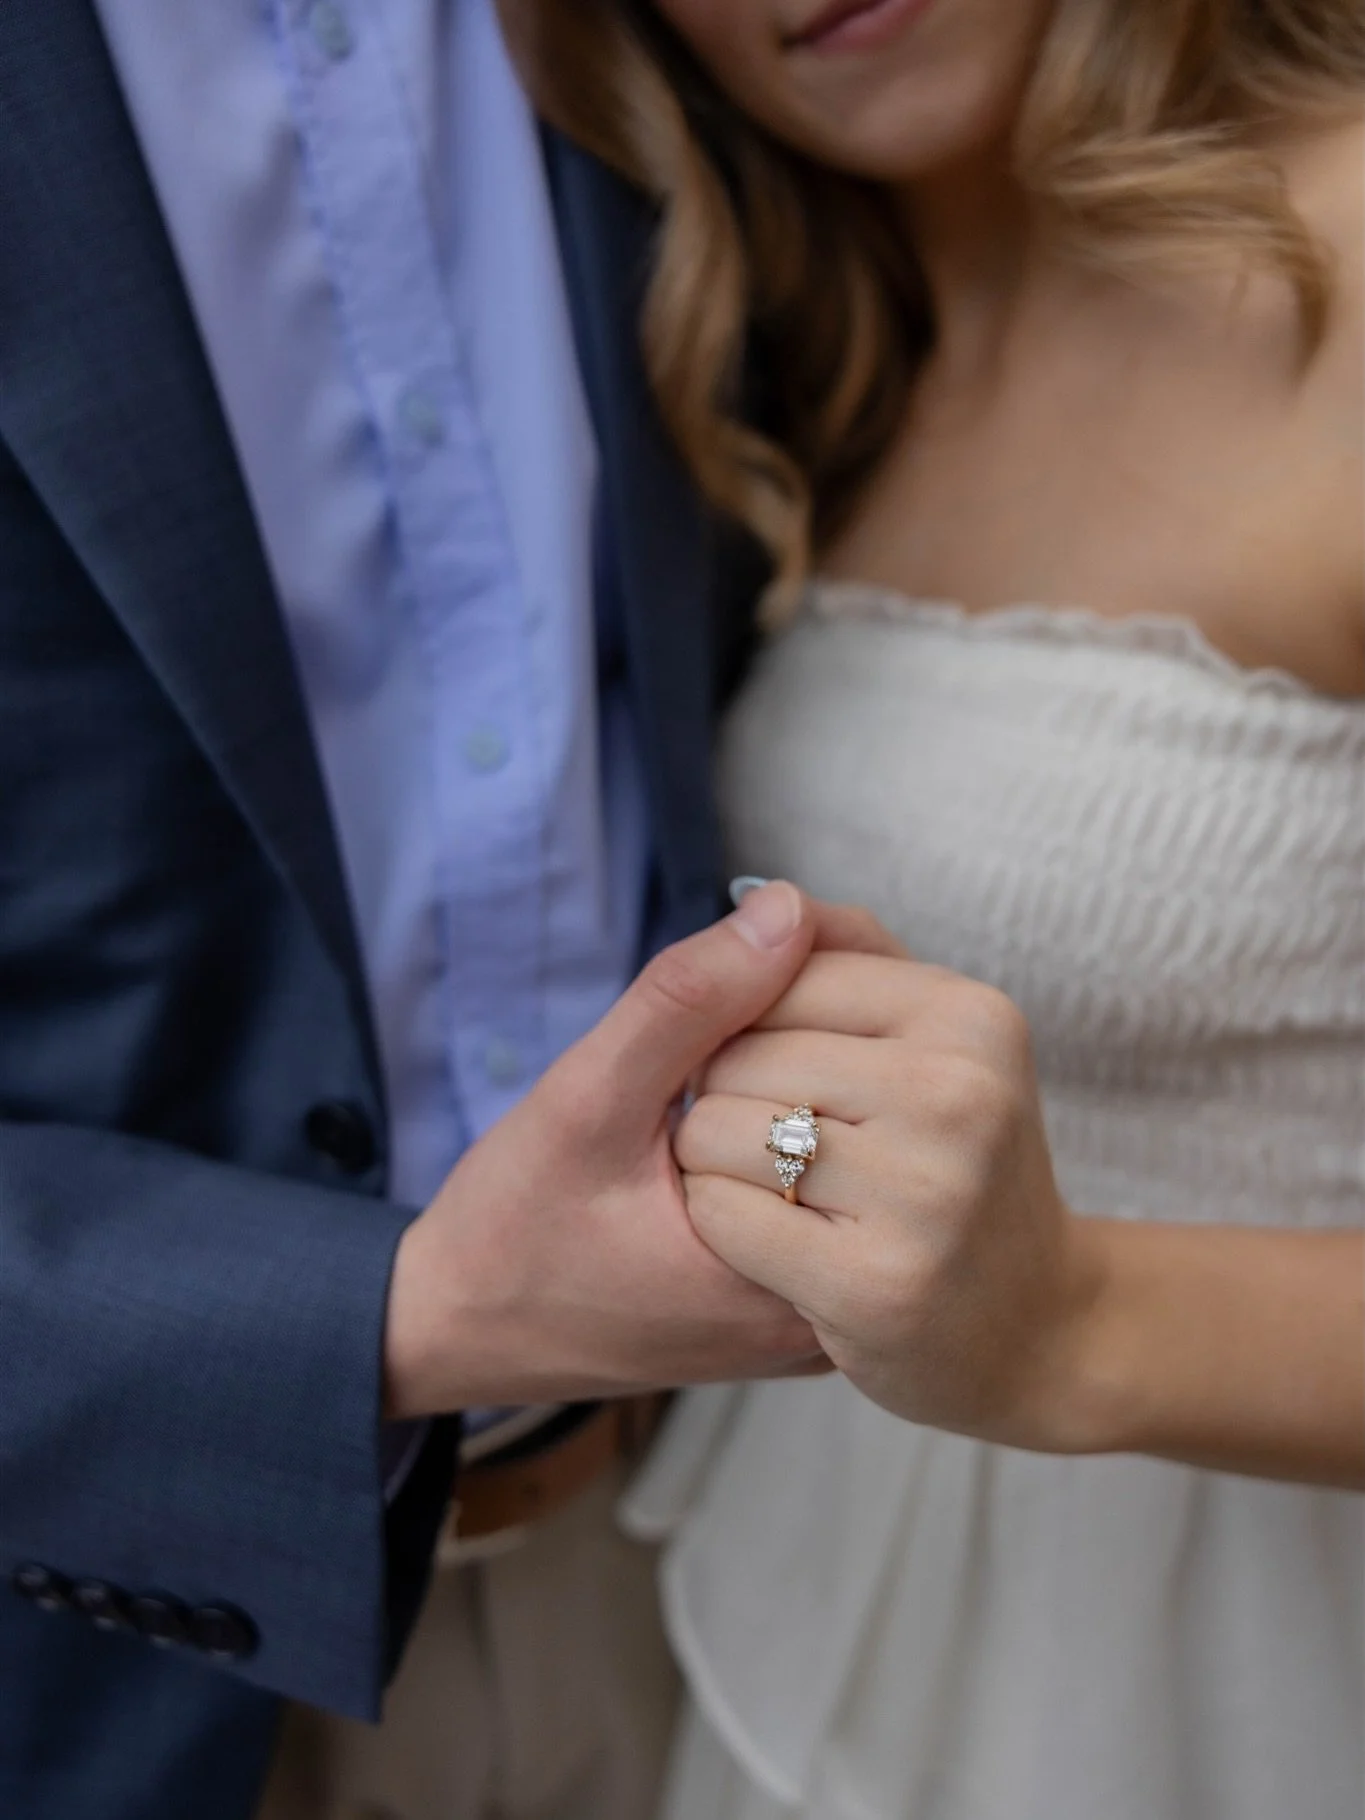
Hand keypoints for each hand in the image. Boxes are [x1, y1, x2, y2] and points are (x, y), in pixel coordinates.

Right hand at [383, 885, 899, 1418]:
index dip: (793, 990)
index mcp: (800, 1273)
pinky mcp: (799, 1287)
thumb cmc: (513, 1229)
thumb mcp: (586, 1100)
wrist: (466, 1329)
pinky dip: (791, 1108)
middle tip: (717, 1015)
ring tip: (713, 1051)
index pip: (866, 1078)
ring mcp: (822, 1300)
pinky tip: (732, 1085)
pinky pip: (829, 1171)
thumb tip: (787, 906)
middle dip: (806, 1024)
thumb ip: (687, 1002)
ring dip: (801, 1058)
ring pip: (859, 1133)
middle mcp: (835, 1301)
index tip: (719, 988)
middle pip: (879, 1107)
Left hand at [674, 953, 1101, 1446]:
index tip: (799, 1078)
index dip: (749, 1024)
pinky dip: (721, 1232)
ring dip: (715, 1168)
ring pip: (714, 1131)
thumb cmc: (956, 1166)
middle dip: (728, 1099)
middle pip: (736, 1054)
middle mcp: (959, 1094)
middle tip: (801, 1153)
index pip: (776, 972)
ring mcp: (925, 1192)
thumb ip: (849, 957)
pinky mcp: (876, 1284)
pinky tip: (781, 1253)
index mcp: (971, 1016)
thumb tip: (769, 899)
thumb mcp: (935, 1041)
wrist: (1038, 1329)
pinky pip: (718, 1217)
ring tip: (791, 1199)